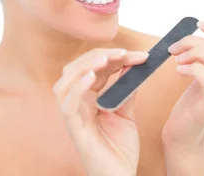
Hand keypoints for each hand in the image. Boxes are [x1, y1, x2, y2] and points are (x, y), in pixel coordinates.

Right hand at [52, 48, 149, 175]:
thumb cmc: (120, 149)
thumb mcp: (127, 113)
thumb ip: (126, 90)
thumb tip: (133, 64)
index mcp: (87, 99)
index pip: (94, 68)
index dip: (113, 57)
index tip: (138, 55)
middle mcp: (76, 104)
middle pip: (76, 69)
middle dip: (99, 56)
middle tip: (123, 53)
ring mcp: (73, 117)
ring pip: (65, 83)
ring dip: (84, 67)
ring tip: (104, 60)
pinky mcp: (74, 129)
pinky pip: (67, 105)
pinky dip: (77, 88)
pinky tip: (91, 78)